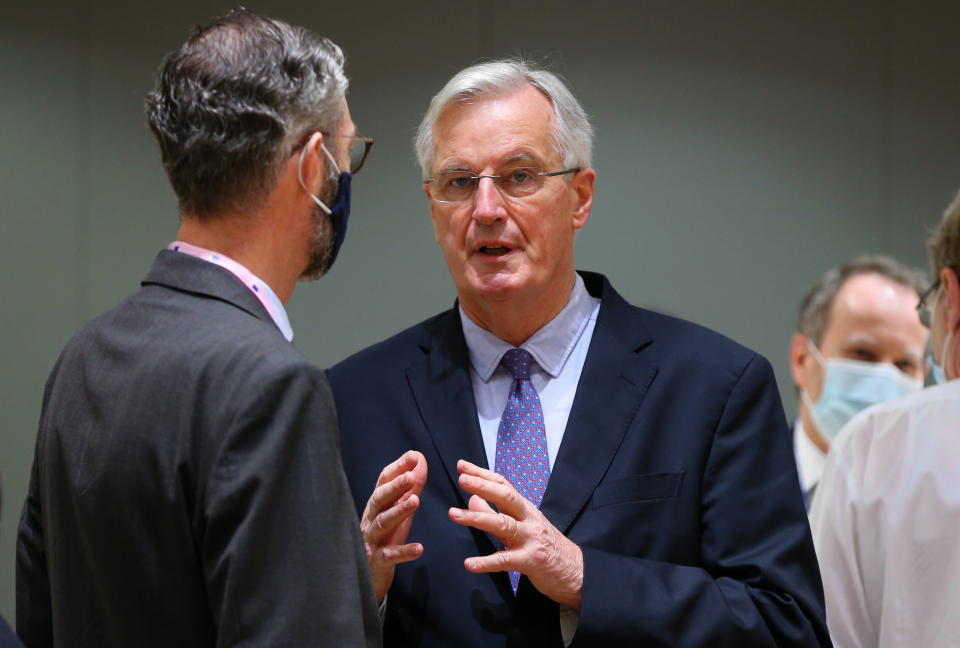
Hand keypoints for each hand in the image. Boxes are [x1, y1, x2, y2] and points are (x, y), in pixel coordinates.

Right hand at [361, 450, 427, 602]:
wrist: (366, 576)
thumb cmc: (385, 537)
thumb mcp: (399, 511)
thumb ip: (410, 488)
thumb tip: (420, 460)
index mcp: (377, 505)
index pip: (383, 482)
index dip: (398, 468)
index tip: (413, 456)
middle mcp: (371, 519)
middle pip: (380, 499)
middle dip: (395, 487)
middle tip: (411, 476)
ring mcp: (372, 540)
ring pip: (382, 523)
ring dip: (399, 511)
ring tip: (416, 501)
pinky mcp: (377, 561)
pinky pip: (389, 556)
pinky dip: (404, 552)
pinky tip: (419, 548)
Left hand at [448, 459, 582, 609]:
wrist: (574, 571)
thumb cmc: (544, 545)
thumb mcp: (521, 525)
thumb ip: (494, 512)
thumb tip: (472, 498)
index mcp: (524, 508)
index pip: (503, 485)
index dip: (483, 474)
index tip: (462, 465)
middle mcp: (528, 519)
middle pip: (506, 497)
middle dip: (484, 486)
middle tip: (463, 479)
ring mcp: (530, 539)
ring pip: (503, 524)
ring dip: (477, 518)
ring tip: (455, 514)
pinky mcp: (531, 561)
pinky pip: (506, 561)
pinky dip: (487, 562)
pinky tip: (469, 564)